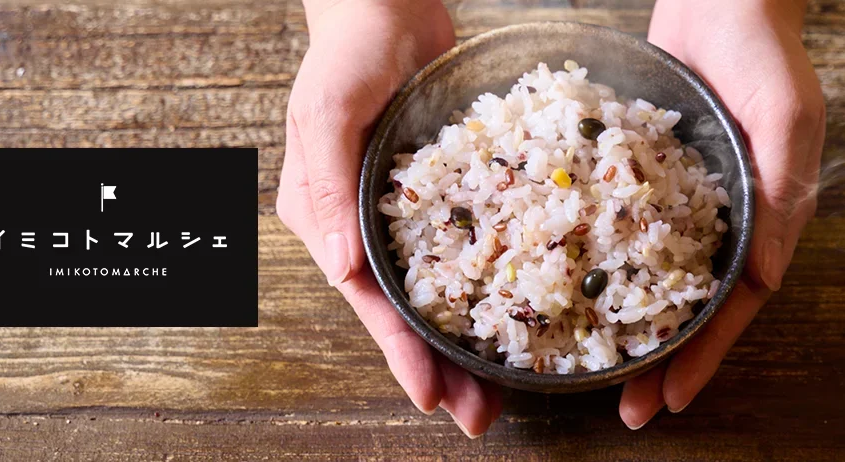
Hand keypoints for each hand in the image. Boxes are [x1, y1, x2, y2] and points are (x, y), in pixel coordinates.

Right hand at [277, 0, 502, 436]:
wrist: (385, 6)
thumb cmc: (347, 52)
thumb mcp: (327, 111)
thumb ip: (328, 188)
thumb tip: (339, 271)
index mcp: (324, 218)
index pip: (366, 299)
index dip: (399, 351)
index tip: (432, 397)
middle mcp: (361, 226)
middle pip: (404, 310)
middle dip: (440, 364)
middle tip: (480, 414)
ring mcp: (404, 213)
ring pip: (439, 290)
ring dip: (468, 338)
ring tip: (503, 387)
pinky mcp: (444, 194)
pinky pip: (468, 247)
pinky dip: (490, 284)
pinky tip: (520, 311)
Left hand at [619, 0, 825, 427]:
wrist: (720, 1)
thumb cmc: (765, 55)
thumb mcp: (787, 120)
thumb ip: (780, 194)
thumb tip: (761, 277)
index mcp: (759, 221)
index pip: (733, 306)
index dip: (703, 357)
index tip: (669, 399)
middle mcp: (717, 221)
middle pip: (686, 306)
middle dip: (660, 360)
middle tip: (626, 408)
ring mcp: (675, 202)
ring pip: (647, 275)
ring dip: (623, 322)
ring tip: (591, 367)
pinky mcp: (638, 175)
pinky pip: (618, 226)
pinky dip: (596, 258)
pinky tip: (563, 284)